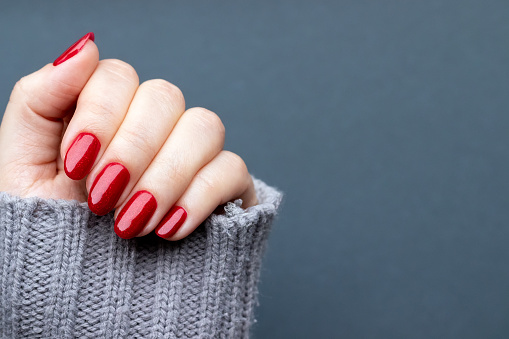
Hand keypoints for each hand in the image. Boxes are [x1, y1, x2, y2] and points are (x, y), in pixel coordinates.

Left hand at [0, 32, 256, 239]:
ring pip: (204, 126)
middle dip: (132, 151)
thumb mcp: (22, 163)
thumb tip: (85, 46)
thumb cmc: (48, 226)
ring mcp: (192, 155)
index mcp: (107, 112)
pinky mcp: (224, 187)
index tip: (78, 165)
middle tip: (102, 201)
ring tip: (131, 223)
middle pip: (165, 96)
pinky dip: (199, 197)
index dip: (99, 114)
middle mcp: (153, 126)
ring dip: (165, 176)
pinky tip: (168, 228)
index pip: (118, 76)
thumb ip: (42, 96)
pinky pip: (232, 169)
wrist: (81, 290)